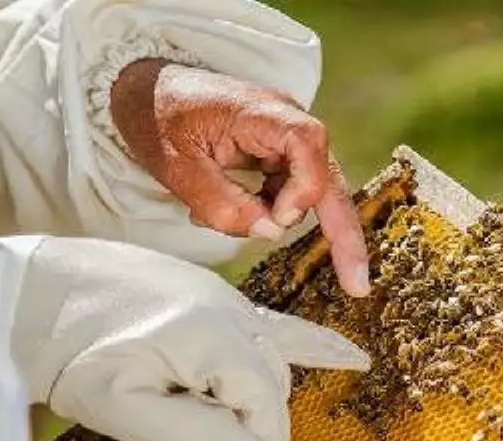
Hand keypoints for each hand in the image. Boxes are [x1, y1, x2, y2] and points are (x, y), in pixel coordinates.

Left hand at [10, 237, 369, 440]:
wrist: (25, 296)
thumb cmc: (68, 356)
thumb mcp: (132, 412)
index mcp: (217, 337)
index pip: (264, 414)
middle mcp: (234, 312)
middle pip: (265, 395)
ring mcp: (225, 300)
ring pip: (261, 372)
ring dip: (246, 420)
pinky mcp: (210, 298)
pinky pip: (274, 327)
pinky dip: (312, 347)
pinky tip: (352, 361)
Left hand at [109, 58, 369, 297]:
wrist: (145, 91)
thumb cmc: (158, 119)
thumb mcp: (180, 169)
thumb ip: (224, 205)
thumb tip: (270, 233)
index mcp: (262, 112)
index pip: (309, 145)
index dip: (302, 190)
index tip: (276, 219)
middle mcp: (286, 121)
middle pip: (330, 180)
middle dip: (343, 235)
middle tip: (357, 286)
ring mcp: (287, 138)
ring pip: (311, 192)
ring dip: (280, 218)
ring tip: (220, 217)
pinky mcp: (280, 153)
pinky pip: (291, 191)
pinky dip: (271, 212)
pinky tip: (237, 213)